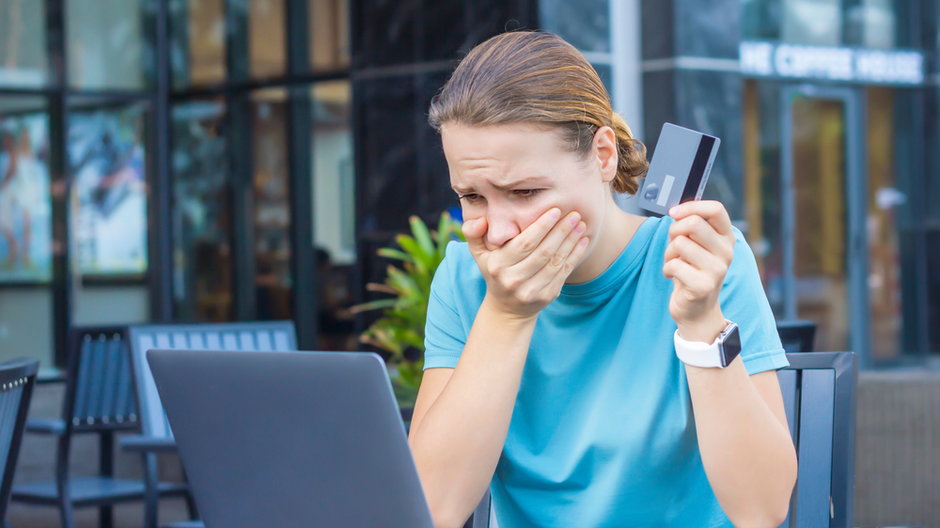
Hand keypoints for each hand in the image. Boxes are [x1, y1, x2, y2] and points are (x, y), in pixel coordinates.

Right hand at [462, 208, 589, 319]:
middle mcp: (514, 280)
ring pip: (555, 262)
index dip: (541, 227)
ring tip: (580, 224)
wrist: (507, 308)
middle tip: (574, 213)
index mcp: (498, 266)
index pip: (524, 244)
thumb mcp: (479, 254)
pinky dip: (575, 255)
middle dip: (561, 231)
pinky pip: (563, 273)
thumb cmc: (494, 272)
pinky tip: (582, 241)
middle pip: (543, 252)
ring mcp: (531, 290)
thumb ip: (473, 233)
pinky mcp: (547, 296)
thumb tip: (481, 219)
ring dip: (570, 241)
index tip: (555, 210)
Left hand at [663, 201, 735, 339]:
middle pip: (693, 223)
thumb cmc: (691, 270)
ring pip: (680, 243)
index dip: (691, 206)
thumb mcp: (695, 245)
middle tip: (674, 246)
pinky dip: (667, 269)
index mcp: (726, 237)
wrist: (696, 309)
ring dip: (669, 253)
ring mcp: (717, 270)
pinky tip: (673, 276)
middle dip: (674, 231)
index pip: (716, 209)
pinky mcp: (703, 286)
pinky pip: (674, 265)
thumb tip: (676, 211)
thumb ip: (691, 226)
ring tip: (675, 263)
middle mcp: (727, 252)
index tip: (673, 213)